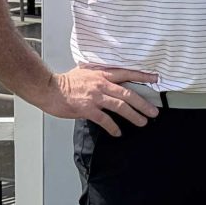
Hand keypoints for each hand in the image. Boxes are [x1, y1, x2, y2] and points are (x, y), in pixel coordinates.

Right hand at [42, 65, 157, 136]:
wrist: (49, 88)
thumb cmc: (65, 82)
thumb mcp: (86, 72)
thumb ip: (100, 75)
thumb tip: (111, 80)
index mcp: (102, 74)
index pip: (127, 74)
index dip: (142, 77)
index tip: (155, 79)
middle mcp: (101, 84)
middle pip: (128, 94)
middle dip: (143, 103)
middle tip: (154, 111)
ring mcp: (95, 96)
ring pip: (120, 106)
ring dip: (133, 116)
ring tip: (142, 122)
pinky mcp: (87, 108)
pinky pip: (104, 119)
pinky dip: (113, 127)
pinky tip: (118, 132)